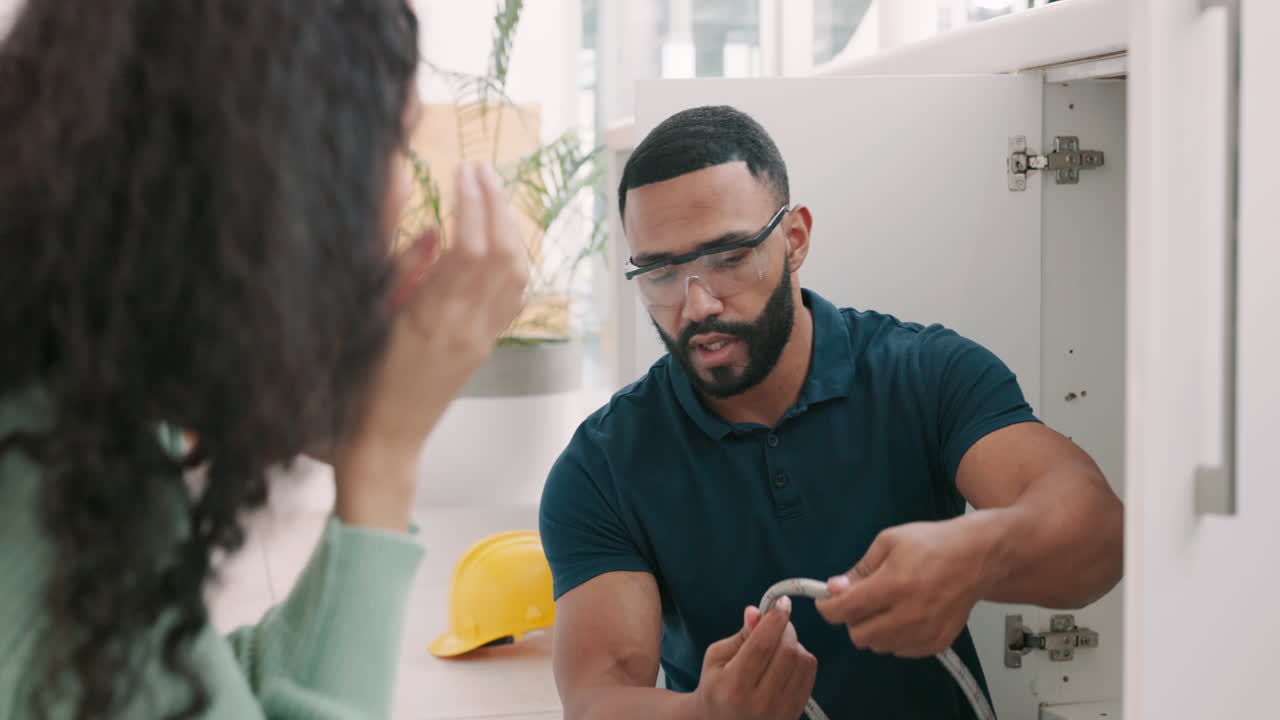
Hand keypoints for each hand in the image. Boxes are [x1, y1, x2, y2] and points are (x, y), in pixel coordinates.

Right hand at [334, 162, 528, 528]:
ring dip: (510, 228)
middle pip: (500, 254)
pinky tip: (503, 239)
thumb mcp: (367, 322)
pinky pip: (514, 299)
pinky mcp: (486, 348)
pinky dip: (514, 261)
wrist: (383, 441)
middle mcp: (463, 328)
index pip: (467, 248)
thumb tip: (432, 229)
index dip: (472, 204)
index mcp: (428, 318)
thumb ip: (402, 273)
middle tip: (482, 170)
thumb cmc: (360, 383)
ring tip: (494, 194)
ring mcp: (480, 340)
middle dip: (496, 205)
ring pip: (515, 275)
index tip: (464, 171)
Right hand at [694, 596, 816, 719]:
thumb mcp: (716, 658)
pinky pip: (809, 675)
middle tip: (776, 624)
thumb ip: (740, 635)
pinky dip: (802, 659)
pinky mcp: (794, 713)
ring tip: (778, 646)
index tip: (780, 602)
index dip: (775, 619)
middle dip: (785, 628)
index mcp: (734, 686)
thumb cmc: (716, 687)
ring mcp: (780, 711)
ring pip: (803, 661)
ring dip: (794, 644)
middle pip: (788, 651)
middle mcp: (759, 702)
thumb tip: (756, 612)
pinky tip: (786, 661)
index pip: (763, 645)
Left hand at [815, 520, 991, 657]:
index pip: (846, 610)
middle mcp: (909, 614)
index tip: (826, 602)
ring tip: (886, 606)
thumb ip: (859, 569)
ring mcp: (925, 632)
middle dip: (852, 618)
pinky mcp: (937, 643)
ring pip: (878, 646)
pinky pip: (900, 651)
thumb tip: (834, 588)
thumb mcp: (888, 542)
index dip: (828, 607)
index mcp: (894, 585)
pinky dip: (894, 637)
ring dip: (873, 629)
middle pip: (858, 635)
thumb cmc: (933, 544)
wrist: (976, 557)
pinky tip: (904, 616)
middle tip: (861, 601)